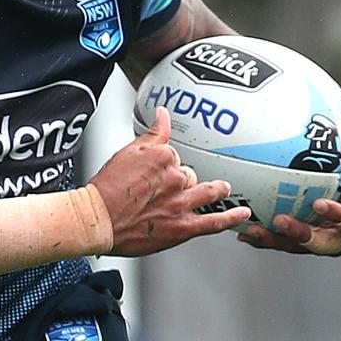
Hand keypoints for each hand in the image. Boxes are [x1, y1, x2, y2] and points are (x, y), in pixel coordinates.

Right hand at [89, 107, 251, 256]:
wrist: (97, 218)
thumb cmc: (106, 188)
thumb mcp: (127, 152)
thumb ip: (151, 133)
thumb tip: (163, 113)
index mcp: (162, 156)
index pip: (175, 156)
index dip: (167, 165)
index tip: (157, 172)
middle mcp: (175, 177)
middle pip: (189, 174)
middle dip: (183, 181)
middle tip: (168, 189)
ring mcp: (180, 203)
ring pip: (207, 192)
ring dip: (219, 189)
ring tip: (224, 188)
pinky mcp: (182, 227)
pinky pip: (214, 221)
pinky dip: (231, 217)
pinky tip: (243, 214)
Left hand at [238, 107, 340, 255]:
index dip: (338, 216)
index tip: (319, 204)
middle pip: (323, 243)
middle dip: (301, 234)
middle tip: (280, 220)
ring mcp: (324, 245)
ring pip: (298, 247)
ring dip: (273, 240)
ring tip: (249, 229)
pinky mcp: (308, 247)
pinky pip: (285, 244)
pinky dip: (265, 240)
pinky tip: (241, 232)